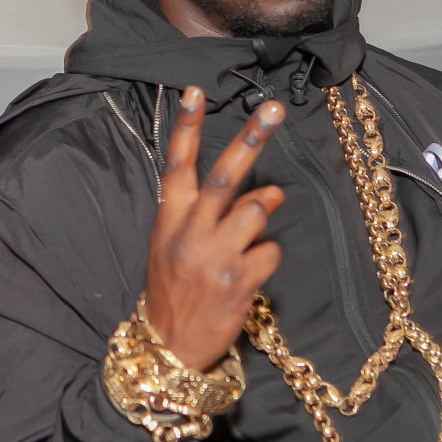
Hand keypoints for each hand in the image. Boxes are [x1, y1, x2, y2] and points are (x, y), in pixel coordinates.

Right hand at [143, 86, 285, 371]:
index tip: (195, 91)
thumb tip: (252, 189)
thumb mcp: (168, 247)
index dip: (186, 127)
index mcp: (169, 221)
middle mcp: (191, 233)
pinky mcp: (241, 281)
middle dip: (251, 139)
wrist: (168, 350)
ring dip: (268, 209)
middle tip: (274, 109)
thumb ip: (200, 215)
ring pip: (259, 209)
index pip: (177, 165)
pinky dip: (268, 257)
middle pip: (227, 176)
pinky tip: (251, 273)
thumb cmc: (172, 292)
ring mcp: (216, 256)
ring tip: (260, 219)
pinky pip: (272, 250)